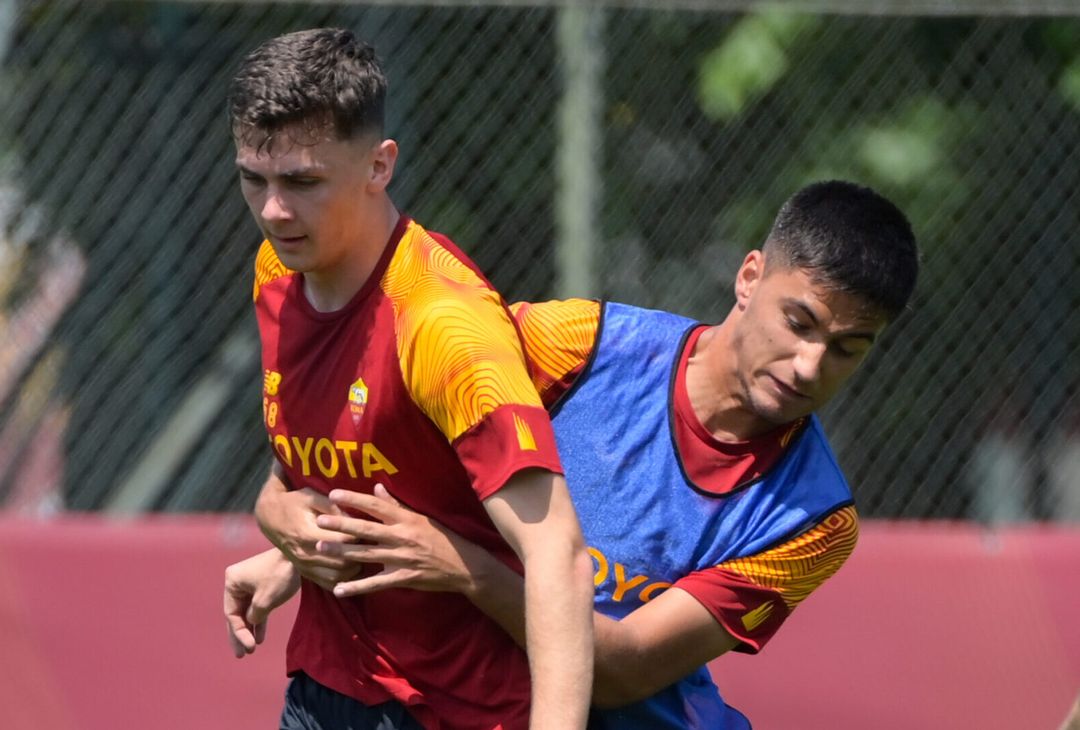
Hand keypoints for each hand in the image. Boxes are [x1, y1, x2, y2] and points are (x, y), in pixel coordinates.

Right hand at [223, 549, 300, 657]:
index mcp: (232, 581)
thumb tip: (252, 620)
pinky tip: (260, 636)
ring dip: (250, 628)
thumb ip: (254, 615)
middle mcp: (237, 581)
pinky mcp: (263, 584)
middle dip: (241, 634)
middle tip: (242, 655)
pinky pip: (257, 605)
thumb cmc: (280, 576)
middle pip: (237, 613)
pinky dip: (259, 619)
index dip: (239, 633)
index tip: (249, 648)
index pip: (231, 613)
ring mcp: (250, 583)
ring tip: (251, 649)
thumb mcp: (264, 600)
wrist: (301, 556)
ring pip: (247, 611)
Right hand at [255, 483, 362, 588]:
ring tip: (365, 556)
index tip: (370, 528)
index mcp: (308, 534)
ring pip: (337, 576)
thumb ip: (334, 507)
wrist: (270, 517)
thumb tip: (356, 518)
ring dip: (354, 569)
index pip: (343, 540)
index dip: (360, 534)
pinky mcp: (305, 572)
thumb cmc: (294, 503)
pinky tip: (352, 569)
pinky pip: (327, 582)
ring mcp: (304, 565)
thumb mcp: (312, 497)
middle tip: (372, 544)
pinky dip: (342, 579)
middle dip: (360, 553)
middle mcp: (305, 554)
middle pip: (343, 562)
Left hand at [315, 484, 483, 597]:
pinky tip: (339, 589)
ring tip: (320, 547)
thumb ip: (396, 505)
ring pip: (366, 554)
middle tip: (319, 520)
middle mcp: (401, 537)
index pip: (376, 506)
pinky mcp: (403, 578)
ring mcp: (401, 558)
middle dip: (341, 525)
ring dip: (342, 551)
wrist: (463, 565)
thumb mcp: (421, 517)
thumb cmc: (442, 538)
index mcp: (406, 520)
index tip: (333, 494)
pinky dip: (357, 587)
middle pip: (366, 529)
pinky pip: (376, 583)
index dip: (354, 500)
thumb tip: (376, 488)